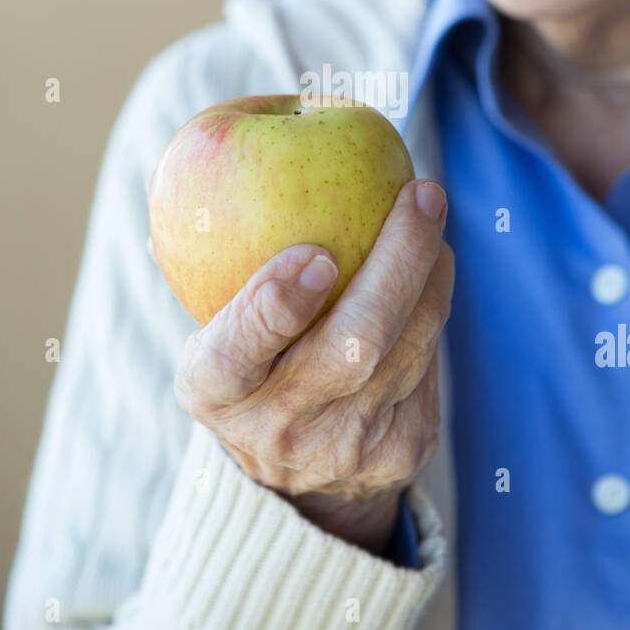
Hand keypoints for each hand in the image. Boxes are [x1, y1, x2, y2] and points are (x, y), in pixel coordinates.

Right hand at [173, 179, 453, 552]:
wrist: (293, 477)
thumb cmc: (244, 361)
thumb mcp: (208, 323)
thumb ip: (212, 254)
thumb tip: (197, 153)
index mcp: (212, 391)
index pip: (234, 355)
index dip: (272, 307)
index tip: (313, 253)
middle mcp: (277, 429)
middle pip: (353, 348)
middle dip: (397, 264)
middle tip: (420, 193)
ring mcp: (345, 447)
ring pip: (407, 349)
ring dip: (429, 274)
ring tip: (428, 213)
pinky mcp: (401, 451)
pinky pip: (428, 364)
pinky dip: (433, 306)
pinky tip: (432, 265)